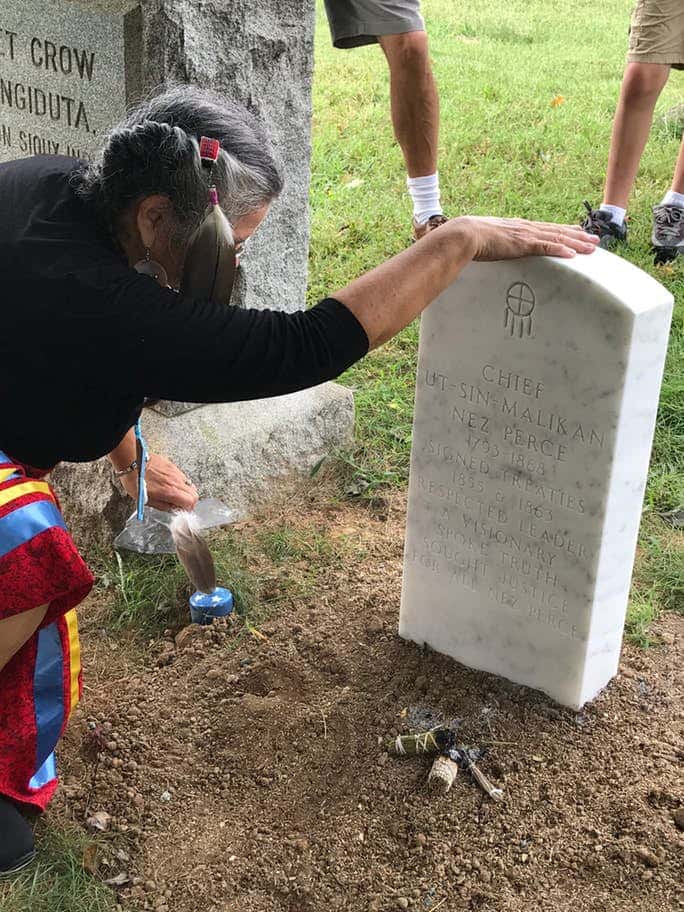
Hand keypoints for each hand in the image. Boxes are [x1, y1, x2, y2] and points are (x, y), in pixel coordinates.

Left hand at [119, 453, 198, 511]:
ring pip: (190, 485)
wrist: (132, 461)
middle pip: (194, 494)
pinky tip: (170, 484)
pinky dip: (180, 483)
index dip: (188, 508)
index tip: (182, 510)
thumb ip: (163, 506)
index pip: (191, 502)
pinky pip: (182, 476)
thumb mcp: (147, 500)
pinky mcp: (172, 466)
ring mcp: (175, 472)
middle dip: (190, 501)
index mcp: (170, 491)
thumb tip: (173, 509)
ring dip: (185, 492)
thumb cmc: (135, 480)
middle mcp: (176, 481)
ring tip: (175, 494)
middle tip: (181, 504)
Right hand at [455, 216, 598, 261]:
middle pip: (558, 231)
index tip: (577, 231)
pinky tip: (572, 254)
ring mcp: (526, 235)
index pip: (547, 228)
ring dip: (576, 243)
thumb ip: (499, 243)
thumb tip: (497, 247)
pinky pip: (546, 248)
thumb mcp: (490, 240)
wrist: (465, 235)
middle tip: (594, 240)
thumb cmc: (473, 239)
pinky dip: (560, 250)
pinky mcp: (522, 244)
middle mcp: (526, 228)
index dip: (564, 230)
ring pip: (557, 238)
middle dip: (578, 236)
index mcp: (519, 227)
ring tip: (591, 247)